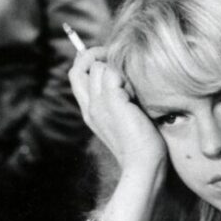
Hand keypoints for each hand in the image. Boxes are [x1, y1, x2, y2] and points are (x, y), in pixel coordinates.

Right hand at [68, 46, 167, 175]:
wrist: (144, 165)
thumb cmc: (142, 143)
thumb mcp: (125, 116)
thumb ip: (119, 98)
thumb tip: (123, 76)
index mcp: (90, 111)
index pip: (77, 75)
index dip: (89, 62)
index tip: (110, 60)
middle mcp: (89, 107)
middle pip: (79, 67)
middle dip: (96, 56)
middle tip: (118, 64)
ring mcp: (98, 104)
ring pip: (97, 66)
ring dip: (116, 69)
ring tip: (131, 89)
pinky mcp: (112, 102)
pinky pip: (111, 72)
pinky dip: (125, 76)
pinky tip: (135, 95)